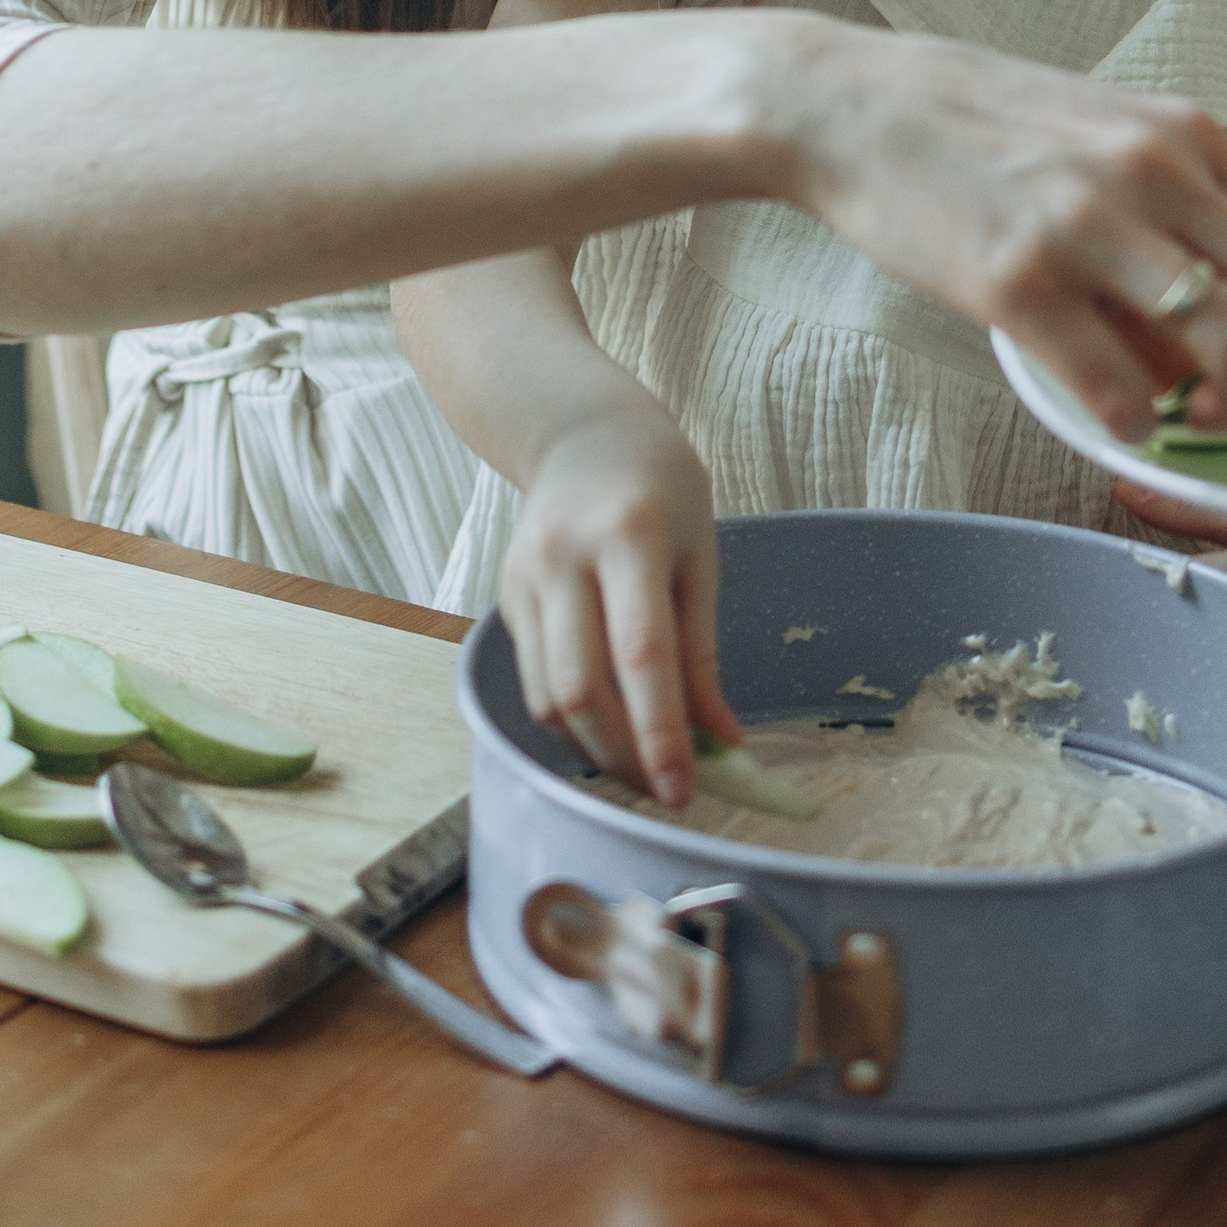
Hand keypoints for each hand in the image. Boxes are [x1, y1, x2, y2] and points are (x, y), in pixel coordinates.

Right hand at [499, 399, 744, 806]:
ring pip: (547, 698)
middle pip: (581, 689)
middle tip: (669, 794)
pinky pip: (534, 682)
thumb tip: (721, 743)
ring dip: (596, 751)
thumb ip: (702, 654)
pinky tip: (609, 731)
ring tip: (644, 771)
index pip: (641, 655)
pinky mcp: (505, 598)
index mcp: (629, 535)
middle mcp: (563, 557)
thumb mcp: (700, 556)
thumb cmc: (662, 489)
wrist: (584, 432)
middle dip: (626, 758)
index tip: (687, 792)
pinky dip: (571, 723)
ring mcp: (524, 578)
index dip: (661, 734)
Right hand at [760, 19, 1226, 443]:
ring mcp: (1085, 223)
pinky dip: (1133, 426)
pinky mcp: (1014, 279)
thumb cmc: (980, 128)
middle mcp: (1154, 169)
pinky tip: (1109, 414)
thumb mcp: (1107, 135)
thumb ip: (1181, 206)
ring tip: (1182, 421)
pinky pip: (1119, 389)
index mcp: (1190, 136)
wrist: (848, 104)